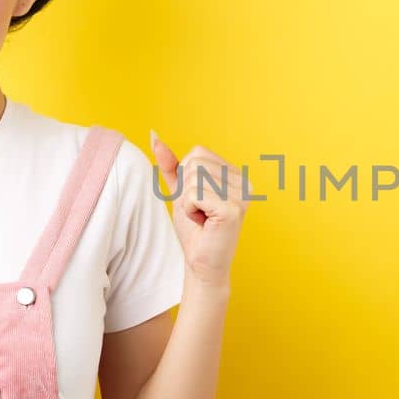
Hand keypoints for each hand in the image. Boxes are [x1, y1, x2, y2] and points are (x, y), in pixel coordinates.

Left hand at [149, 130, 249, 289]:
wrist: (201, 263)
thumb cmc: (194, 229)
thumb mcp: (180, 191)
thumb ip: (171, 165)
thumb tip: (154, 135)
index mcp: (236, 174)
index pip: (198, 152)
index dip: (187, 176)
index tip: (198, 200)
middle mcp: (244, 181)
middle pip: (195, 162)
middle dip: (186, 189)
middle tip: (199, 211)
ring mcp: (241, 195)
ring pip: (193, 178)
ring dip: (187, 201)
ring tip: (201, 217)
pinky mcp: (232, 210)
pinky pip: (194, 195)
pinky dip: (190, 210)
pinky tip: (203, 223)